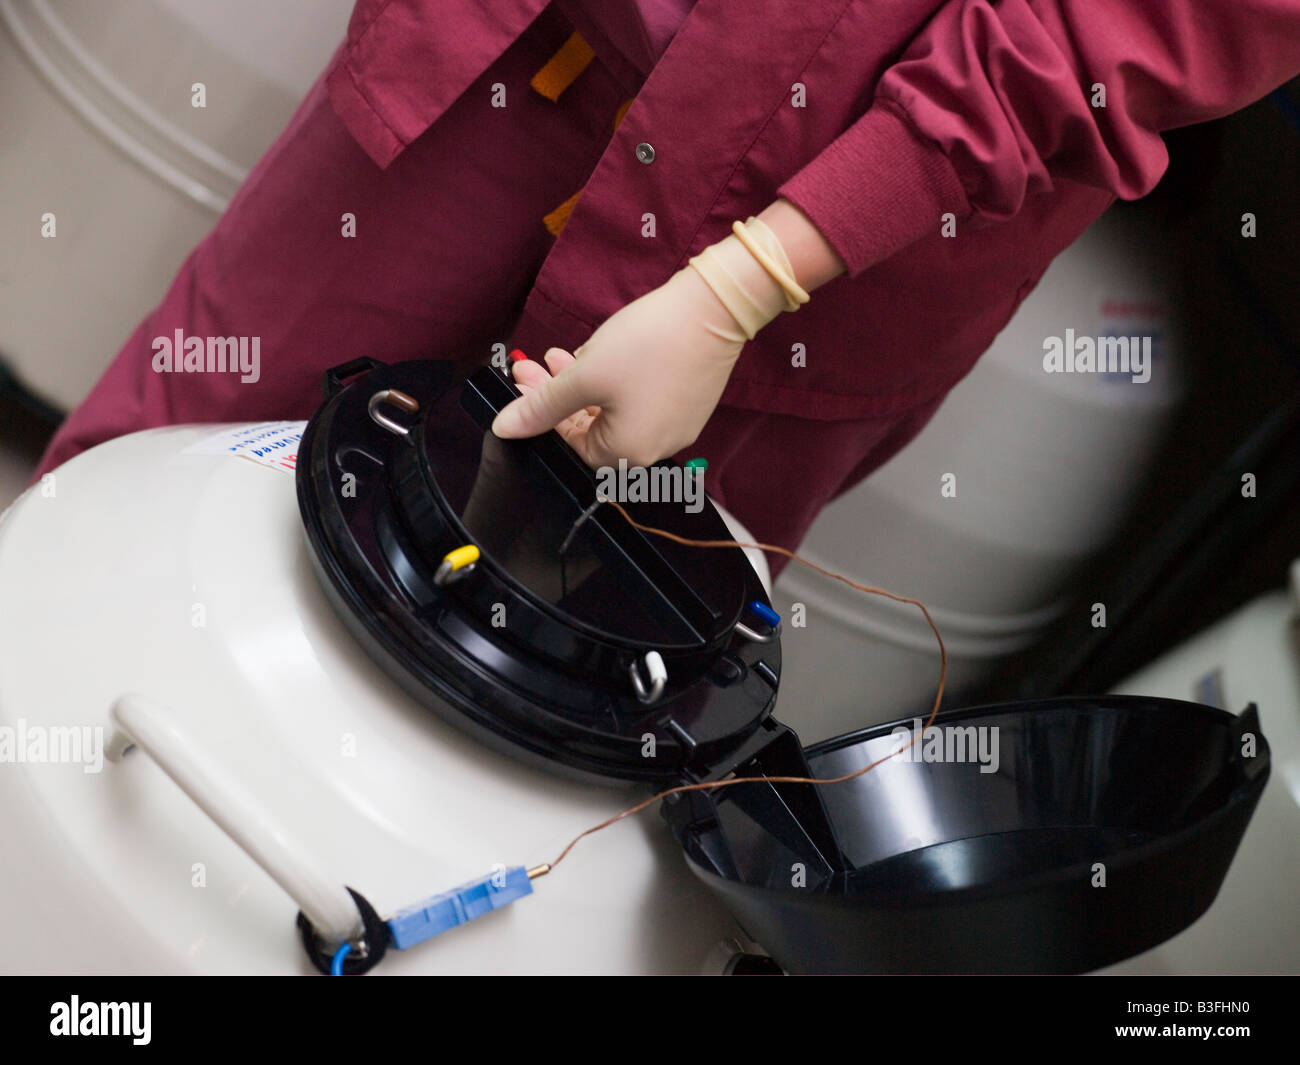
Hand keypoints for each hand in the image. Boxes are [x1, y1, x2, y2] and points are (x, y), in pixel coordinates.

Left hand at [492, 266, 755, 467]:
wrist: (714, 309)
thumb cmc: (648, 345)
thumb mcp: (583, 375)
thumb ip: (541, 407)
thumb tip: (504, 429)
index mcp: (628, 454)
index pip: (571, 447)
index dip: (542, 416)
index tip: (522, 381)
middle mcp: (654, 450)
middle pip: (592, 430)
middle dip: (558, 395)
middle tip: (537, 362)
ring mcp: (675, 428)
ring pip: (614, 414)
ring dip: (583, 386)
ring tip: (565, 353)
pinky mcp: (687, 405)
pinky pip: (640, 404)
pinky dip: (613, 385)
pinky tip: (600, 356)